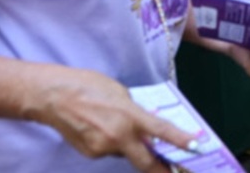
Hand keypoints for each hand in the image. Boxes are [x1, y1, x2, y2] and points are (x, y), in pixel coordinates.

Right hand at [28, 68, 195, 168]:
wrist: (52, 96)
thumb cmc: (86, 85)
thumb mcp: (119, 92)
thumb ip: (135, 111)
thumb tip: (145, 125)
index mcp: (129, 115)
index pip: (161, 130)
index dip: (181, 140)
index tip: (197, 148)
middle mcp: (118, 136)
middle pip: (147, 162)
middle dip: (162, 170)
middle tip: (177, 171)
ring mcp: (103, 148)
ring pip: (126, 153)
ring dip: (129, 145)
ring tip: (112, 122)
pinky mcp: (90, 154)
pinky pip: (110, 151)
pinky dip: (111, 143)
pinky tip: (99, 128)